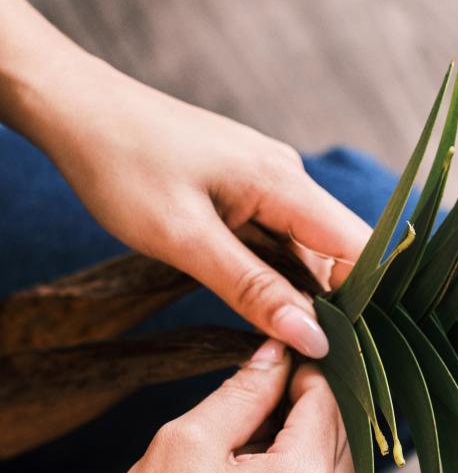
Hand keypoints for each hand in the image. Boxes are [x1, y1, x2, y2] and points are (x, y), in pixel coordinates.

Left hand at [30, 55, 368, 356]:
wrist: (74, 108)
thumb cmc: (121, 166)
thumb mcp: (184, 239)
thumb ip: (253, 289)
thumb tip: (314, 336)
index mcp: (285, 183)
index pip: (359, 248)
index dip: (366, 301)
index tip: (352, 353)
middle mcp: (288, 178)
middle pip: (336, 251)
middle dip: (332, 305)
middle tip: (314, 364)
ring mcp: (266, 181)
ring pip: (303, 248)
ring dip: (298, 292)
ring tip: (285, 341)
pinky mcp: (243, 187)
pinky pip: (275, 237)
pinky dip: (271, 272)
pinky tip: (257, 302)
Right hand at [52, 341, 354, 472]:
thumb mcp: (185, 444)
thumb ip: (242, 391)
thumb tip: (278, 352)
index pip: (327, 398)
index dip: (302, 369)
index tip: (275, 355)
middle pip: (341, 431)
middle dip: (305, 405)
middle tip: (256, 394)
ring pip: (338, 466)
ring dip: (305, 442)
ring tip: (245, 443)